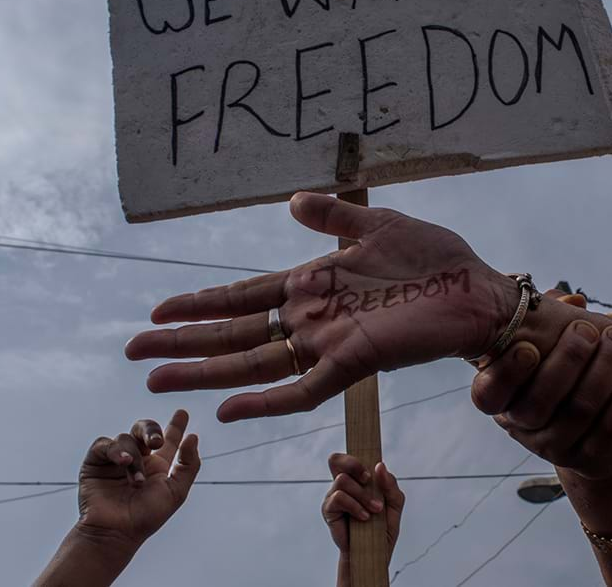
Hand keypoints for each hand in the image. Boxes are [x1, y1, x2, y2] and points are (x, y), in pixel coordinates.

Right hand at [76, 410, 199, 549]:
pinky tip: (123, 462)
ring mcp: (116, 460)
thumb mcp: (177, 491)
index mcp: (158, 465)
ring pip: (126, 438)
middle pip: (144, 429)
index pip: (168, 439)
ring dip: (134, 458)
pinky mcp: (95, 463)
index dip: (175, 425)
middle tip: (156, 442)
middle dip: (151, 429)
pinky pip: (104, 445)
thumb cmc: (146, 516)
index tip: (182, 412)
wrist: (116, 532)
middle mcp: (138, 459)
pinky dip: (114, 450)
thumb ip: (189, 464)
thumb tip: (193, 437)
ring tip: (137, 481)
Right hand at [126, 193, 518, 421]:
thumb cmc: (436, 259)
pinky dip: (265, 403)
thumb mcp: (378, 223)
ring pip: (253, 364)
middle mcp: (311, 317)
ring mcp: (328, 343)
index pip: (244, 296)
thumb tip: (293, 200)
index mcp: (313, 283)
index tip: (157, 311)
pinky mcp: (353, 364)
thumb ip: (334, 214)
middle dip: (183, 344)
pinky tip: (228, 411)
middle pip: (234, 333)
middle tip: (133, 352)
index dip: (201, 304)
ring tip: (157, 380)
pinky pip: (301, 390)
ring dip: (205, 373)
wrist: (478, 289)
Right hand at [323, 454, 403, 563]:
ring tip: (374, 510)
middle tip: (368, 479)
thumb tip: (380, 466)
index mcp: (358, 479)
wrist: (375, 553)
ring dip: (363, 495)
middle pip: (336, 459)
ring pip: (343, 480)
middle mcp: (343, 484)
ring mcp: (334, 496)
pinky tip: (364, 517)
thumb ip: (390, 484)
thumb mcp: (395, 503)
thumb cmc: (383, 527)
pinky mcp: (329, 510)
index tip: (370, 468)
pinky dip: (355, 506)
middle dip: (354, 465)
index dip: (353, 454)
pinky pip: (339, 497)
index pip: (348, 456)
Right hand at [472, 292, 611, 478]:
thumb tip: (573, 299)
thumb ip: (548, 314)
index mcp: (501, 398)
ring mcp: (554, 448)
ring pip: (579, 411)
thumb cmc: (558, 367)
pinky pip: (609, 429)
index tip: (529, 346)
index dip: (507, 373)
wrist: (587, 423)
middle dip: (568, 359)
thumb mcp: (545, 341)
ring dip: (603, 370)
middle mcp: (522, 428)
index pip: (488, 395)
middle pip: (539, 401)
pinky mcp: (589, 461)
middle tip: (587, 330)